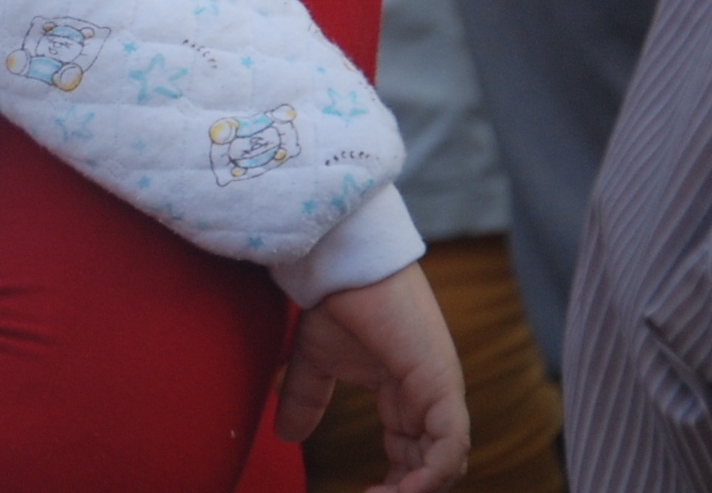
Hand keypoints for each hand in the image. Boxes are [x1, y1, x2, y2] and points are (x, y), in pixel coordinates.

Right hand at [273, 263, 468, 492]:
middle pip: (434, 461)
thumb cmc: (334, 300)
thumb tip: (285, 436)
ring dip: (418, 488)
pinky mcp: (440, 385)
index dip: (397, 480)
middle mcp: (430, 395)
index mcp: (408, 391)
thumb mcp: (315, 362)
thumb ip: (306, 400)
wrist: (342, 264)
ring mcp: (439, 390)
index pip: (416, 450)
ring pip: (447, 459)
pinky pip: (449, 444)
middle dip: (407, 489)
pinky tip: (404, 489)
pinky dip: (432, 474)